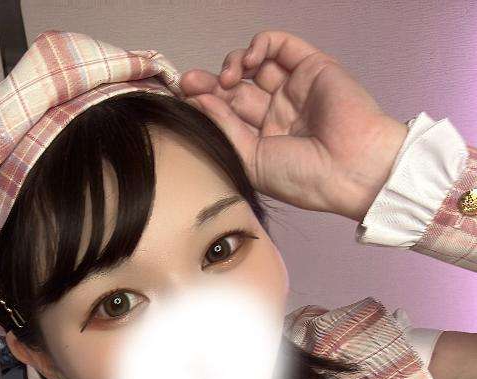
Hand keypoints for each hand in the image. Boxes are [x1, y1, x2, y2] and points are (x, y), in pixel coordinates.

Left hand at [179, 29, 408, 221]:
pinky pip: (279, 46)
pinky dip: (259, 46)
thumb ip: (225, 129)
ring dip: (232, 65)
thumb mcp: (253, 161)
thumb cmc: (305, 178)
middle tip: (189, 83)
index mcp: (265, 142)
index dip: (205, 104)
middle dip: (210, 83)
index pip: (228, 115)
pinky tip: (247, 62)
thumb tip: (197, 101)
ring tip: (225, 79)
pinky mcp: (311, 67)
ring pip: (254, 64)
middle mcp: (278, 114)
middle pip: (236, 89)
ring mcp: (295, 90)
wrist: (349, 169)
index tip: (184, 100)